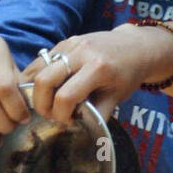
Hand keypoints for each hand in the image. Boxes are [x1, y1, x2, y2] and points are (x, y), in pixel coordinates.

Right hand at [20, 25, 172, 123]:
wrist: (136, 47)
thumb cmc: (128, 74)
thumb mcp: (117, 98)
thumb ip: (97, 115)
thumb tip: (78, 131)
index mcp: (98, 67)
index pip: (66, 96)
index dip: (61, 115)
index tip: (69, 121)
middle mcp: (81, 52)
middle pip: (44, 80)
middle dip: (41, 104)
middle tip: (51, 115)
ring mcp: (71, 44)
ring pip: (38, 69)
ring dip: (36, 90)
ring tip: (47, 103)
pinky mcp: (65, 41)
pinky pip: (41, 60)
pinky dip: (38, 77)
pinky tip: (46, 89)